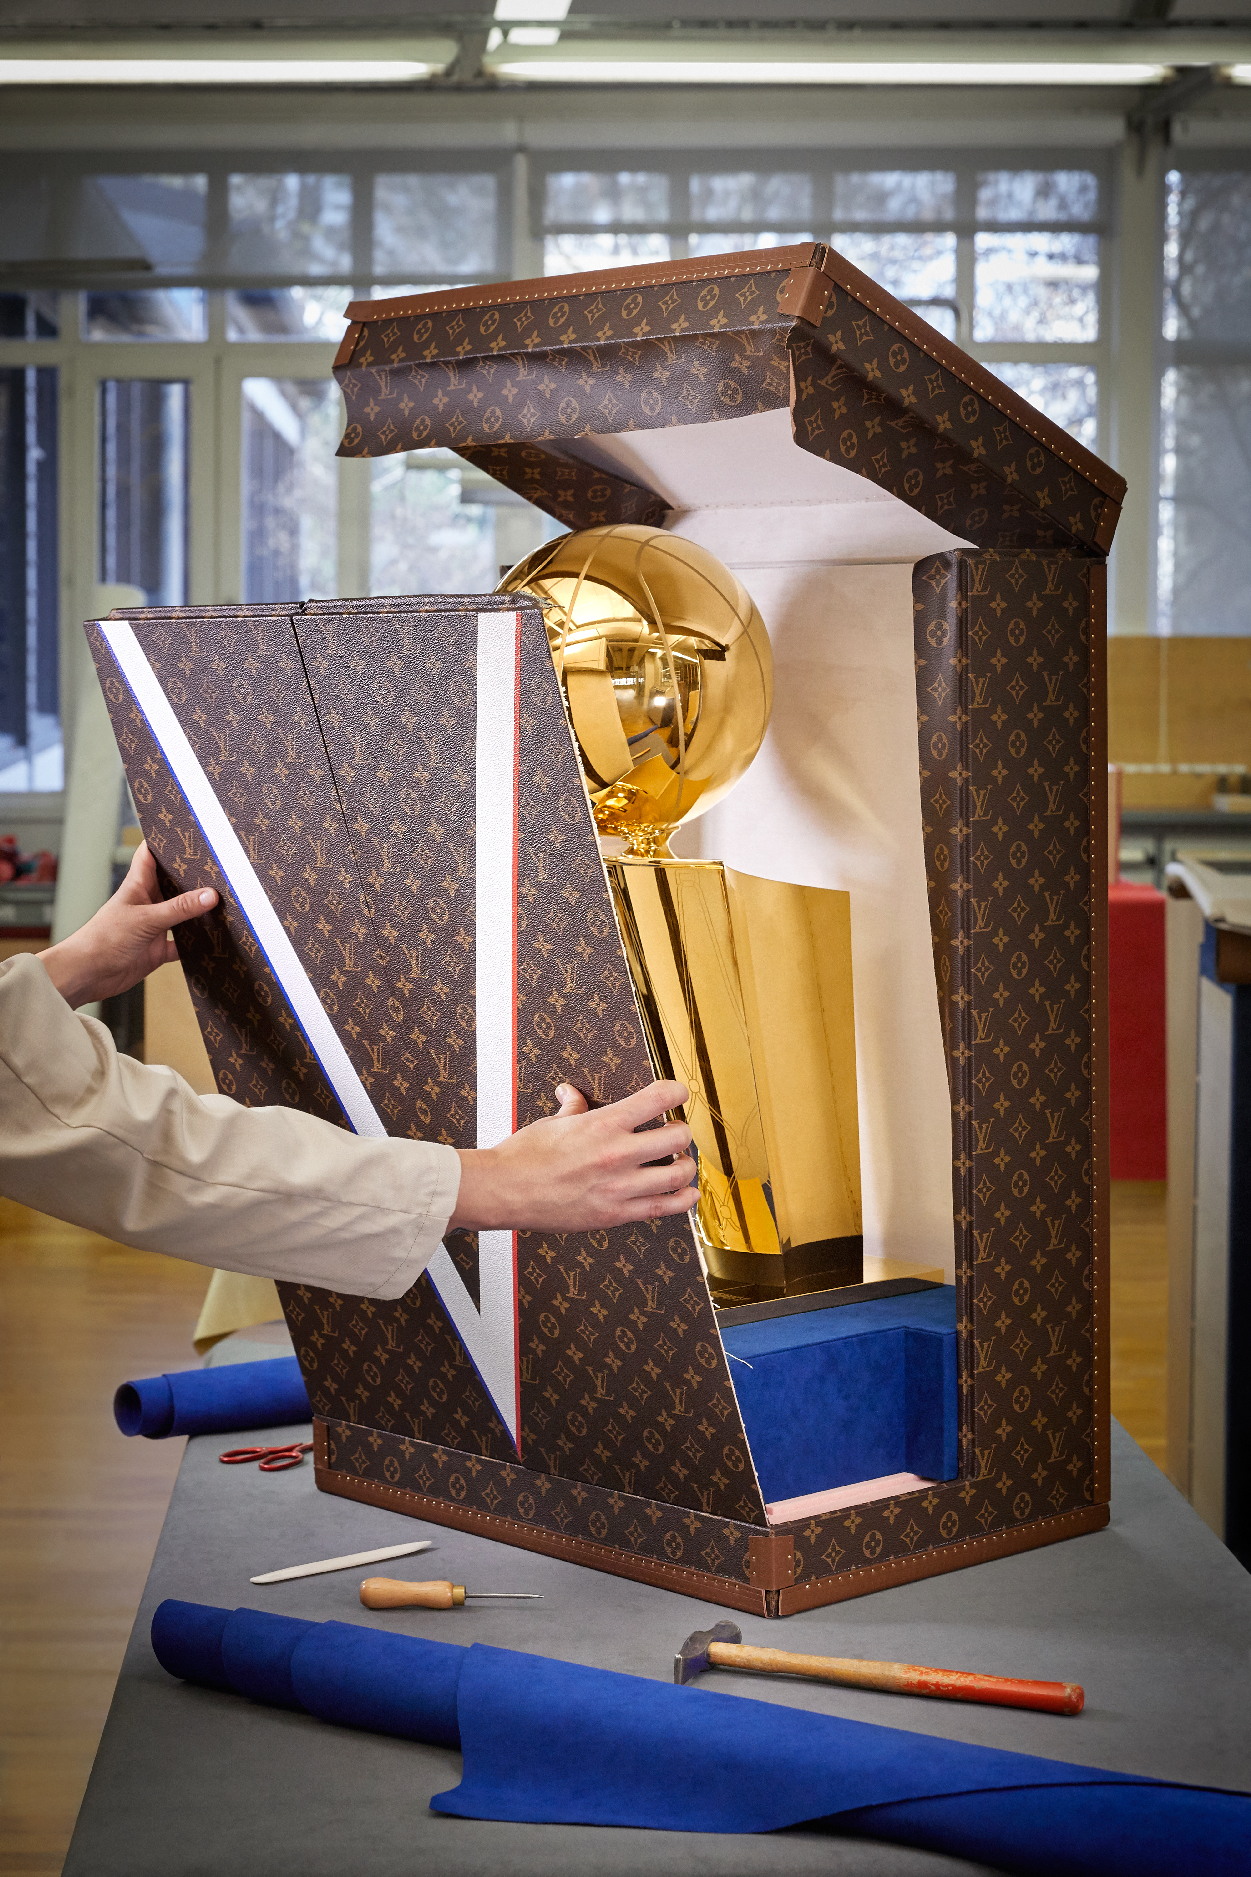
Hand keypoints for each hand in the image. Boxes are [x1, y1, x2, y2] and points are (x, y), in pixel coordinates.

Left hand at [40, 841, 218, 1008]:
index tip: (187, 832)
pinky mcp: (157, 950)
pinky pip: (182, 944)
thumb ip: (179, 908)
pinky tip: (212, 940)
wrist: (88, 974)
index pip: (151, 855)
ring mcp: (153, 926)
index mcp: (138, 886)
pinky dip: (195, 944)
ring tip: (224, 901)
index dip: (165, 841)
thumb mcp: (146, 919)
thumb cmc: (103, 939)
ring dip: (197, 911)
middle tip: (219, 868)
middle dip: (192, 877)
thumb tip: (210, 896)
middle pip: (172, 884)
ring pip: (181, 914)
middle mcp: (147, 903)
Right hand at [450, 1080, 696, 1233]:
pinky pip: (663, 1207)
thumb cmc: (524, 1156)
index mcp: (603, 1124)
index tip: (678, 1094)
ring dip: (686, 1165)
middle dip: (681, 1132)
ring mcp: (619, 1186)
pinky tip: (688, 1193)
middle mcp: (617, 1153)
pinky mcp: (615, 1214)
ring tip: (681, 1163)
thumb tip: (571, 1092)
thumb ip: (573, 1106)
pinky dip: (682, 1200)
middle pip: (677, 1137)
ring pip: (678, 1174)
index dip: (676, 1092)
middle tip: (676, 1133)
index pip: (658, 1097)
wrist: (505, 1191)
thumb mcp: (553, 1122)